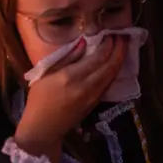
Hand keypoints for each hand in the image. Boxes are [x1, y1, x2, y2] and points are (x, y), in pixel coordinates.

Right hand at [13, 36, 127, 157]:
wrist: (43, 129)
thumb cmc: (39, 99)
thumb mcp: (46, 74)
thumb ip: (67, 57)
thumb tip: (84, 42)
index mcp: (72, 77)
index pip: (98, 57)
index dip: (108, 44)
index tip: (111, 34)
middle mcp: (87, 86)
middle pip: (111, 65)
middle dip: (120, 49)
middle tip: (123, 36)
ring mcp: (94, 96)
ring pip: (113, 74)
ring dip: (120, 59)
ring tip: (123, 46)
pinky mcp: (96, 102)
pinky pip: (110, 83)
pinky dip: (115, 70)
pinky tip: (115, 62)